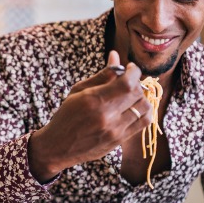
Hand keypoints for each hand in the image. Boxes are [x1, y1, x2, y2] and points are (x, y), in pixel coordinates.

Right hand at [28, 50, 151, 180]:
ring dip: (141, 97)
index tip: (130, 68)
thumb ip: (101, 75)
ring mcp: (115, 130)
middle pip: (137, 93)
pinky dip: (144, 111)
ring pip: (145, 108)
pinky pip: (144, 123)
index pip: (127, 83)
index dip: (134, 71)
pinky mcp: (120, 140)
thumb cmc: (66, 115)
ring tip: (131, 95)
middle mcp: (107, 116)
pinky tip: (134, 108)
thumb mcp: (78, 91)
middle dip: (136, 82)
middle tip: (128, 80)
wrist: (58, 146)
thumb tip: (115, 55)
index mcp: (94, 101)